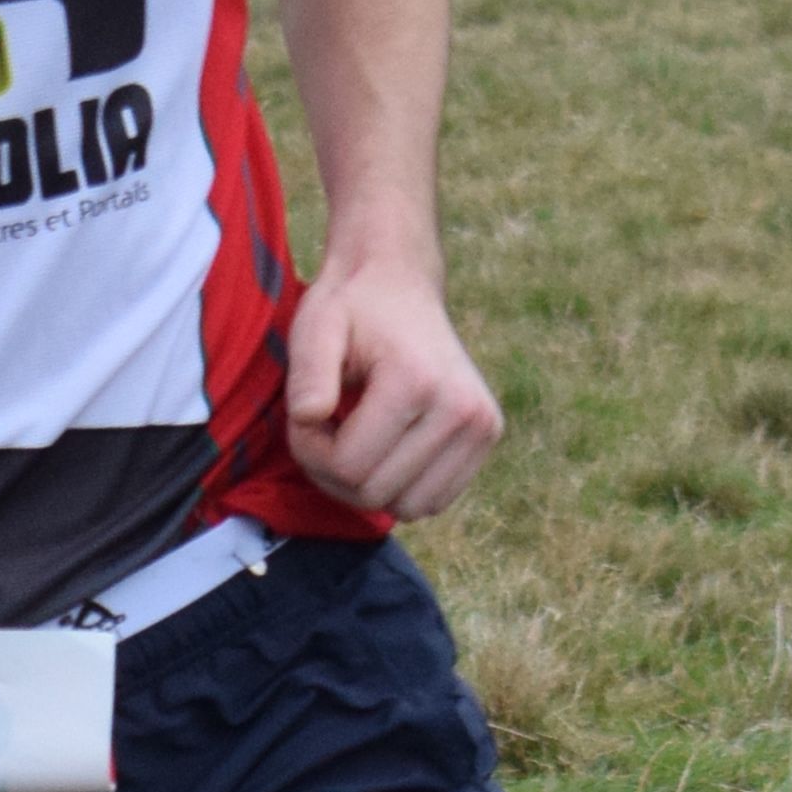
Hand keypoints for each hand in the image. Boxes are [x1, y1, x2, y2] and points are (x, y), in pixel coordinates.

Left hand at [286, 243, 501, 520]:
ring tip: (354, 436)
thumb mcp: (316, 326)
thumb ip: (307, 370)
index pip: (349, 467)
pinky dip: (400, 486)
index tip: (304, 415)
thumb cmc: (352, 308)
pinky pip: (433, 501)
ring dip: (366, 485)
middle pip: (375, 493)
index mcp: (419, 382)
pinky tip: (384, 447)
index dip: (310, 449)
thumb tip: (307, 416)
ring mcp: (483, 426)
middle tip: (325, 425)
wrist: (401, 284)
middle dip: (334, 469)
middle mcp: (463, 409)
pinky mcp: (487, 437)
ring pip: (406, 507)